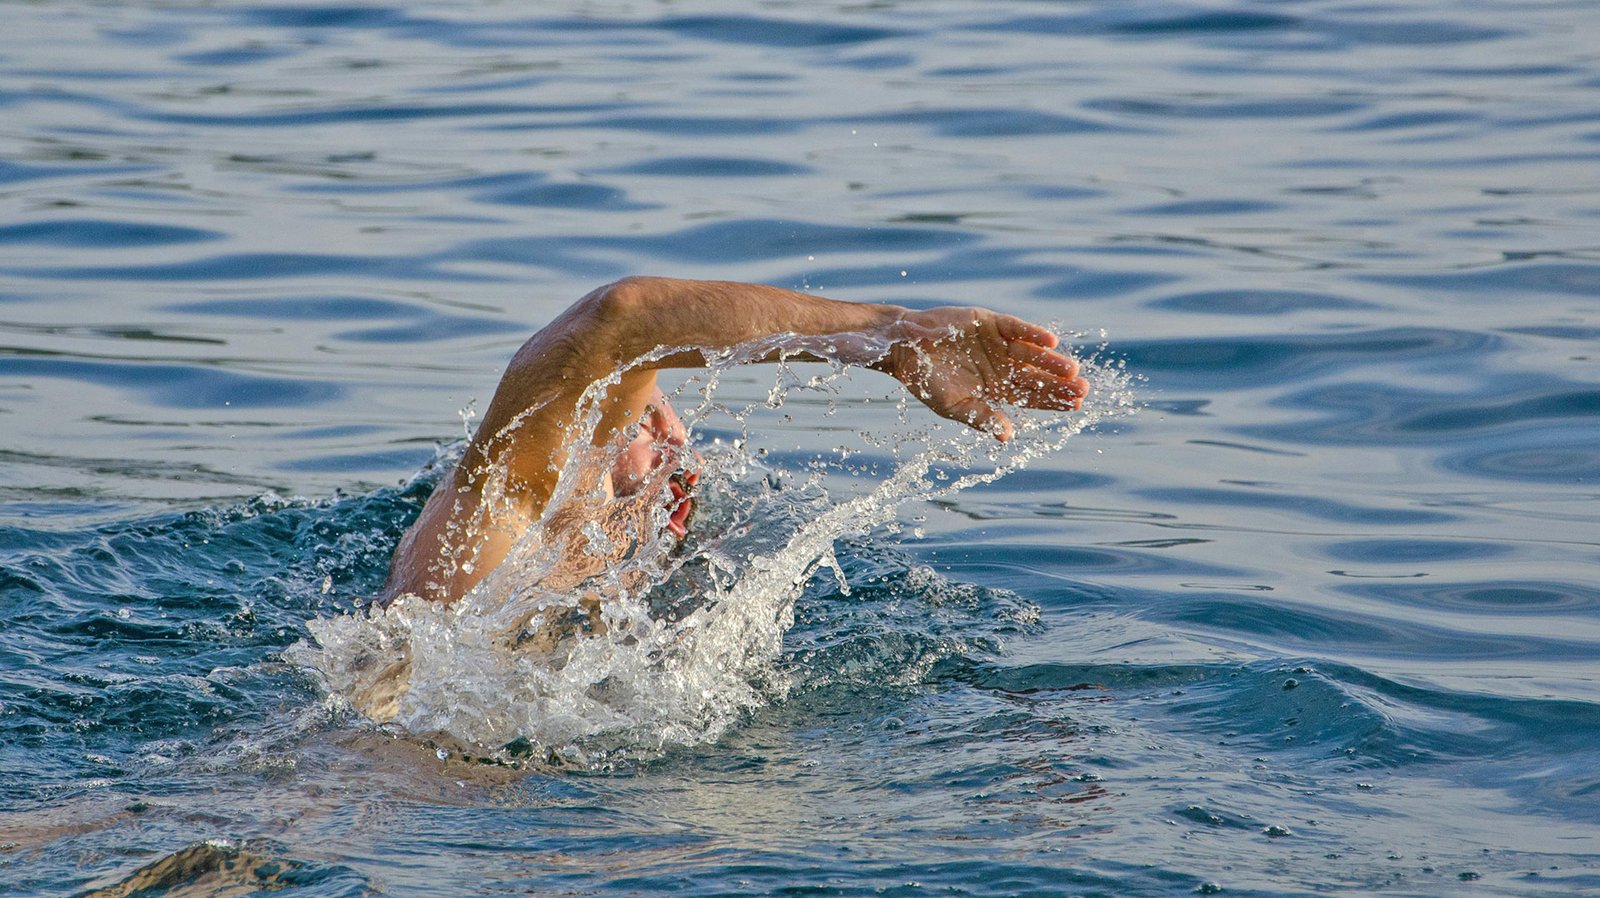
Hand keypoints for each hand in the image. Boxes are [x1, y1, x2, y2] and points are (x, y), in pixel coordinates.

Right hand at [886, 307, 1088, 440]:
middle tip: (1084, 390)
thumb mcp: (955, 406)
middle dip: (1060, 383)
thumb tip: (1007, 437)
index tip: (1077, 406)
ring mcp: (998, 343)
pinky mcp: (991, 322)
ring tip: (1072, 371)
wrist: (904, 348)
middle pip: (1038, 376)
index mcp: (997, 388)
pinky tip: (1051, 341)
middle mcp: (1003, 365)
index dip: (1054, 401)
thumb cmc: (927, 382)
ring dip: (1051, 361)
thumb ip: (982, 418)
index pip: (1032, 396)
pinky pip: (1017, 328)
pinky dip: (1032, 334)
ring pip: (1032, 353)